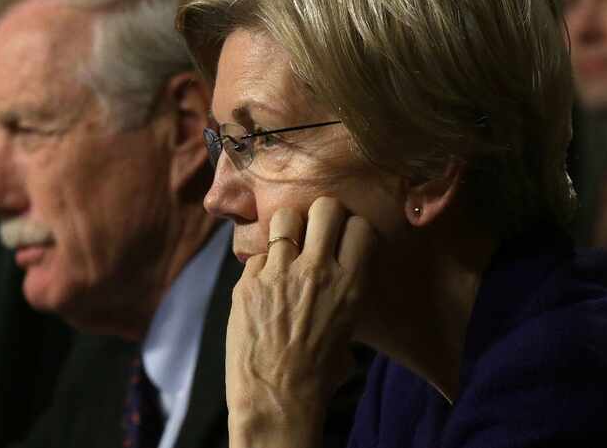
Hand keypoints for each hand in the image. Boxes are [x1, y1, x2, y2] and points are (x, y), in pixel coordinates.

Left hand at [225, 196, 376, 447]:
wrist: (277, 400)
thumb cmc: (319, 374)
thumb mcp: (349, 330)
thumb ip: (345, 293)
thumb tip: (340, 277)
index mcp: (350, 284)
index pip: (360, 226)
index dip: (351, 229)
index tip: (344, 238)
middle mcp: (318, 271)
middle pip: (326, 207)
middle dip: (322, 214)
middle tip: (316, 231)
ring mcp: (279, 273)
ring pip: (285, 218)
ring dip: (287, 229)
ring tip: (286, 247)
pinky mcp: (247, 283)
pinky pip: (256, 254)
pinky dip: (261, 264)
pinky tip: (263, 283)